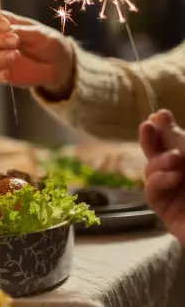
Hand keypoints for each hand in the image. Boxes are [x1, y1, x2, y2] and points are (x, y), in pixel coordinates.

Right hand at [0, 6, 74, 96]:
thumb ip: (20, 30)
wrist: (60, 63)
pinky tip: (9, 73)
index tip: (6, 25)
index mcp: (3, 23)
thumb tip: (4, 30)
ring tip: (16, 55)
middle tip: (14, 40)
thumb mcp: (38, 32)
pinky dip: (0, 74)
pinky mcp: (3, 73)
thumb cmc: (48, 41)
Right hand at [139, 110, 184, 242]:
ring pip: (151, 171)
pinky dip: (159, 181)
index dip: (166, 128)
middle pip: (160, 154)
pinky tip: (173, 178)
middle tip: (147, 125)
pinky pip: (152, 191)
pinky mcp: (167, 212)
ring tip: (175, 159)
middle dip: (152, 140)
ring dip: (159, 161)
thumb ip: (182, 141)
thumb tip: (160, 119)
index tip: (159, 115)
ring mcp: (176, 196)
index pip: (178, 143)